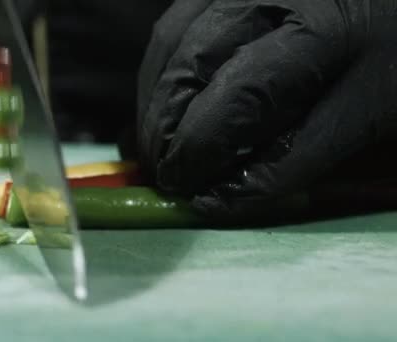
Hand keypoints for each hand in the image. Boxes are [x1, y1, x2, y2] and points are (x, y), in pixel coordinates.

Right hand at [136, 0, 396, 218]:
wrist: (388, 3)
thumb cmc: (388, 57)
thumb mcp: (365, 113)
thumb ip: (295, 158)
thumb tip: (216, 198)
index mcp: (322, 32)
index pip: (240, 99)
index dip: (199, 151)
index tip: (184, 188)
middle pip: (188, 67)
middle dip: (163, 130)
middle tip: (164, 172)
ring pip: (170, 43)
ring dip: (154, 101)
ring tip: (157, 143)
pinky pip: (175, 23)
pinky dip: (161, 68)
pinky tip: (167, 98)